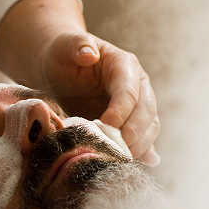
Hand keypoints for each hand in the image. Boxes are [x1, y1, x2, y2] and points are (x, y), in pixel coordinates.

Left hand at [41, 33, 159, 164]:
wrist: (58, 68)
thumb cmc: (61, 55)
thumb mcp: (65, 45)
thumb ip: (77, 45)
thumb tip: (89, 54)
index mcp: (124, 65)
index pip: (130, 91)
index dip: (122, 110)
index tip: (107, 126)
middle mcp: (137, 86)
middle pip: (146, 111)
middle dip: (134, 132)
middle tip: (117, 149)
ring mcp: (135, 105)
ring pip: (149, 126)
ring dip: (139, 144)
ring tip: (121, 159)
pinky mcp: (128, 122)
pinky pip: (142, 138)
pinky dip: (144, 151)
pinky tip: (144, 163)